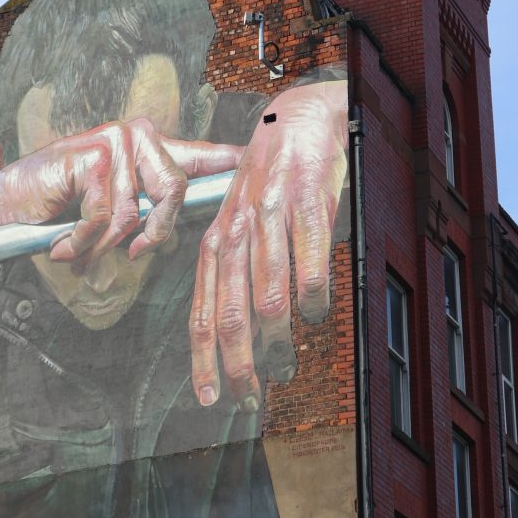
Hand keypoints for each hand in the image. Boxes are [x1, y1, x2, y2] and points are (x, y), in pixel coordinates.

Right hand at [0, 120, 243, 262]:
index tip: (258, 159)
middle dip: (154, 233)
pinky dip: (81, 243)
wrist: (7, 207)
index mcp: (150, 150)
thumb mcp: (117, 214)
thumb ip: (152, 213)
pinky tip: (63, 246)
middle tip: (133, 254)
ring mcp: (115, 140)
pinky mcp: (92, 153)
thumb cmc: (62, 210)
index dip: (231, 160)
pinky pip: (103, 217)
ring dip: (104, 245)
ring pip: (134, 211)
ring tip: (81, 249)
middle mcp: (138, 136)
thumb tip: (188, 231)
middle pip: (175, 191)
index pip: (200, 153)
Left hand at [189, 81, 347, 409]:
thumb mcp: (240, 222)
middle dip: (236, 365)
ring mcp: (270, 218)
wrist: (298, 118)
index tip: (211, 399)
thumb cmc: (269, 177)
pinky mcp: (307, 204)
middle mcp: (236, 232)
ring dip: (275, 341)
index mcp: (216, 241)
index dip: (205, 361)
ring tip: (285, 368)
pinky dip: (313, 298)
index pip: (201, 312)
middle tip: (249, 400)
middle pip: (229, 313)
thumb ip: (237, 272)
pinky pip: (310, 264)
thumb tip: (242, 332)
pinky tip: (316, 314)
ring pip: (267, 295)